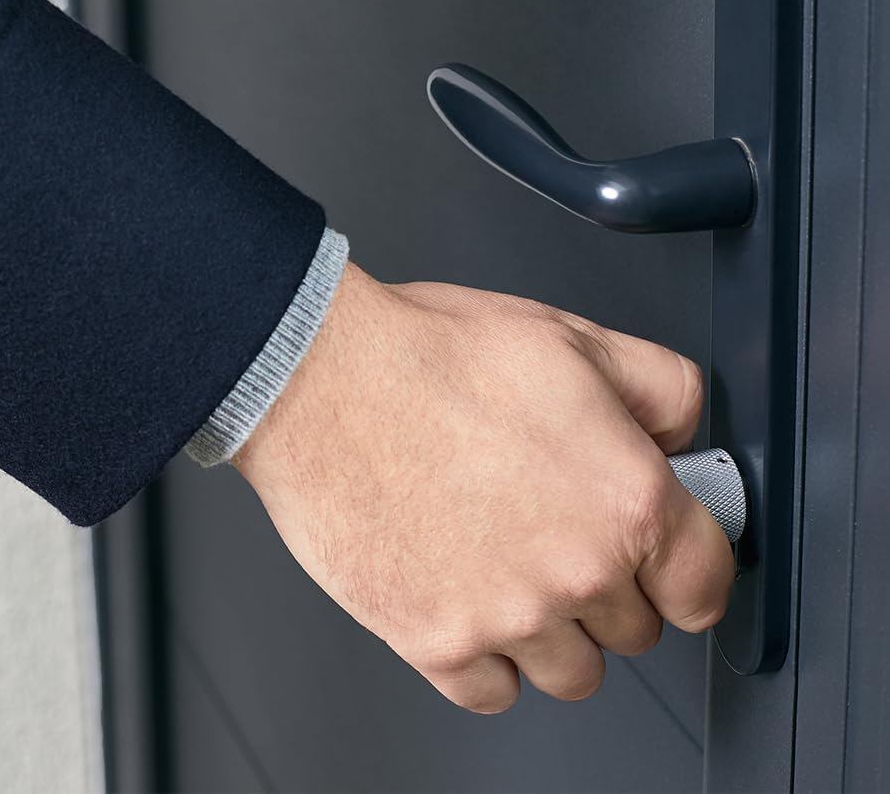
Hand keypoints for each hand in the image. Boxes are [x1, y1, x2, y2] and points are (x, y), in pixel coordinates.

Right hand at [234, 264, 733, 712]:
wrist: (318, 378)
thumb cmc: (426, 353)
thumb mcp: (568, 334)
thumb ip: (658, 388)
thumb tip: (680, 433)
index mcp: (626, 499)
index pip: (707, 584)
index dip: (684, 564)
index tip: (663, 560)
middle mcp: (578, 571)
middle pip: (636, 630)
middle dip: (604, 585)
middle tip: (551, 527)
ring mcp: (508, 617)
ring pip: (572, 673)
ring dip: (550, 629)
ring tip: (502, 560)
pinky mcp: (437, 643)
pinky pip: (493, 691)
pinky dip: (482, 654)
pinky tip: (459, 587)